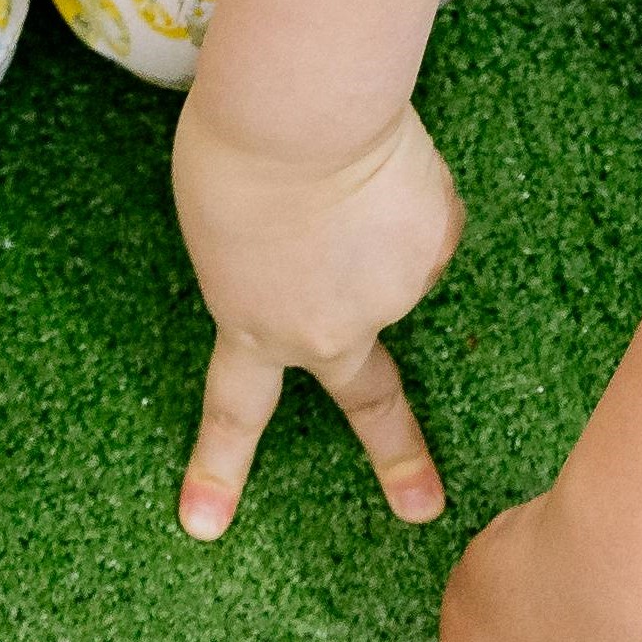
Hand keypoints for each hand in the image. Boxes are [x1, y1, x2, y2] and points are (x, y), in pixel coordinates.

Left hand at [173, 102, 459, 538]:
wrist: (300, 115)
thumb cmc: (236, 153)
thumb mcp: (221, 228)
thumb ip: (270, 268)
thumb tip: (337, 266)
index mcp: (255, 327)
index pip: (236, 411)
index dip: (219, 468)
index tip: (204, 526)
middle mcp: (330, 331)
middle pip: (371, 403)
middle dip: (399, 458)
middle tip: (421, 506)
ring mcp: (393, 294)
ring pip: (392, 261)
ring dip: (375, 223)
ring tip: (343, 173)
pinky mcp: (437, 245)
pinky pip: (426, 218)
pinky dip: (408, 190)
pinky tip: (384, 165)